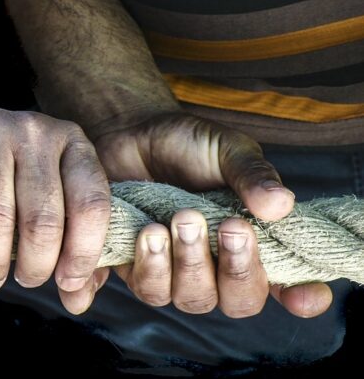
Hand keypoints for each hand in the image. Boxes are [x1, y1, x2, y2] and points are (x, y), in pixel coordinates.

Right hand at [0, 107, 111, 309]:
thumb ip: (70, 247)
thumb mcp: (45, 200)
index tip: (67, 284)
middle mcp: (34, 128)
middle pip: (43, 216)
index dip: (83, 253)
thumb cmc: (4, 176)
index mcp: (71, 142)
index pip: (90, 203)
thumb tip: (77, 300)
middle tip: (26, 280)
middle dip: (35, 264)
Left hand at [96, 112, 331, 317]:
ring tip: (180, 219)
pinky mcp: (138, 268)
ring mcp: (178, 273)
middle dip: (237, 270)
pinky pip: (148, 289)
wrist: (133, 132)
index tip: (300, 295)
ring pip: (192, 299)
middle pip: (240, 301)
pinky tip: (149, 230)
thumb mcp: (227, 150)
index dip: (302, 297)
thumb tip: (280, 205)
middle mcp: (221, 267)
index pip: (290, 284)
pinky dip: (150, 264)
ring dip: (189, 263)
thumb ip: (252, 176)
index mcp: (257, 241)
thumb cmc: (188, 145)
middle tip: (229, 226)